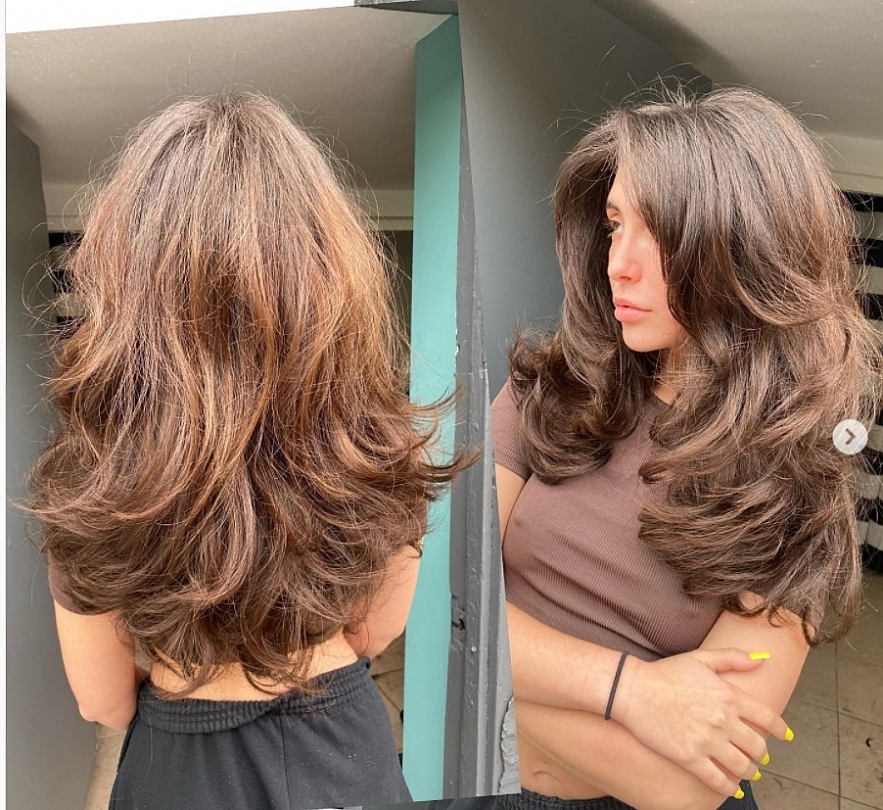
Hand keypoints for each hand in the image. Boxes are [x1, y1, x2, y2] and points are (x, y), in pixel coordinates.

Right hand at [612, 648, 789, 796]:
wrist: (633, 689)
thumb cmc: (664, 673)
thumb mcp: (700, 659)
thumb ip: (733, 658)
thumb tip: (763, 659)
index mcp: (729, 695)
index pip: (768, 717)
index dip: (780, 729)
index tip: (785, 735)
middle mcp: (723, 720)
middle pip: (758, 746)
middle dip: (762, 754)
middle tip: (760, 756)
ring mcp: (708, 740)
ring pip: (743, 767)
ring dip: (749, 772)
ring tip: (747, 772)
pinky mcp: (690, 758)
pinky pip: (719, 781)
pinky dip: (729, 788)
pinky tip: (731, 787)